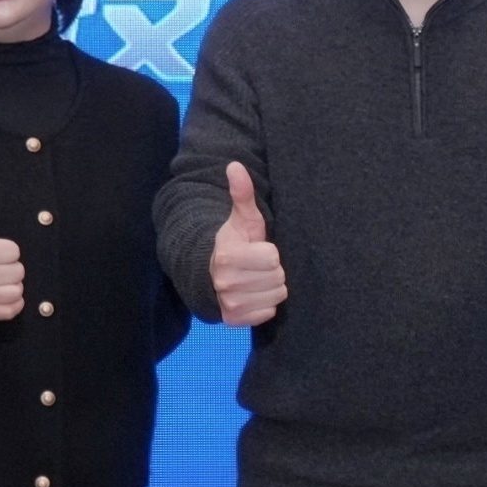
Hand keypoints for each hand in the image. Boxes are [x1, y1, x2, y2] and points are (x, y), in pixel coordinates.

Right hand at [210, 161, 286, 326]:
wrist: (209, 272)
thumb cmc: (233, 242)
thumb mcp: (241, 218)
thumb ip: (242, 193)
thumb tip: (235, 166)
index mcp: (228, 256)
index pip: (272, 258)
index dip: (268, 252)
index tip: (255, 249)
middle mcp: (225, 283)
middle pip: (277, 278)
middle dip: (271, 270)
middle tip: (256, 265)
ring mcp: (229, 304)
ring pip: (275, 296)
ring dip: (269, 287)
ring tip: (254, 278)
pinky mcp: (234, 320)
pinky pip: (268, 313)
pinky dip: (263, 304)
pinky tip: (252, 294)